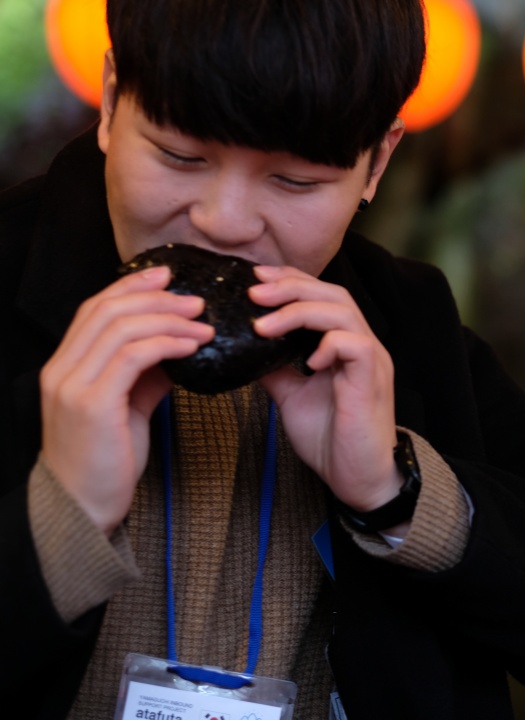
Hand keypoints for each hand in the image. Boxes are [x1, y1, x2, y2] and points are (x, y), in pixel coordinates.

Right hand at [39, 266, 213, 534]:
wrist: (84, 507)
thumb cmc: (109, 459)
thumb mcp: (129, 406)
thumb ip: (146, 374)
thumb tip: (179, 346)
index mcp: (65, 366)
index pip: (94, 309)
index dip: (131, 286)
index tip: (167, 276)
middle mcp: (62, 370)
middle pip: (107, 310)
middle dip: (156, 297)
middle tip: (196, 299)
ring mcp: (73, 385)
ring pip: (121, 328)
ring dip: (169, 319)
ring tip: (203, 322)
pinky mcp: (93, 404)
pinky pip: (133, 357)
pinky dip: (167, 343)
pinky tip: (193, 346)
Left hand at [249, 266, 401, 510]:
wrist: (358, 478)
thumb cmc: (331, 439)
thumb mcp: (292, 396)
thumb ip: (275, 369)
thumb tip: (242, 347)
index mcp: (345, 344)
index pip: (322, 296)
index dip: (291, 281)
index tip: (255, 279)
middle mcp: (362, 345)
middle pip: (333, 294)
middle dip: (291, 287)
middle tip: (254, 292)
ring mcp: (371, 360)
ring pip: (343, 312)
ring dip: (300, 311)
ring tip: (265, 324)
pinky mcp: (372, 380)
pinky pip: (355, 345)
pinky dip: (328, 344)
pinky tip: (306, 360)